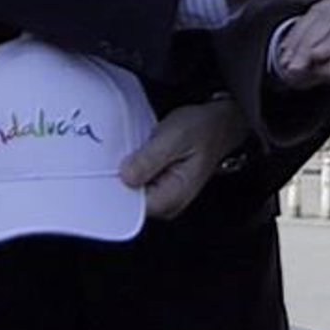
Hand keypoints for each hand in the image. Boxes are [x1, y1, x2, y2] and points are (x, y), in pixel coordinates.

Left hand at [118, 96, 243, 220]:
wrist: (220, 123)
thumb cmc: (203, 129)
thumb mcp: (175, 136)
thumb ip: (150, 158)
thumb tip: (125, 176)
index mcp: (171, 199)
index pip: (130, 206)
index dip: (116, 185)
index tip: (110, 166)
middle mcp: (166, 204)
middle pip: (128, 199)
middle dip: (119, 176)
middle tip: (124, 151)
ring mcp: (162, 196)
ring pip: (130, 188)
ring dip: (126, 169)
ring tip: (134, 148)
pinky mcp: (158, 186)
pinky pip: (136, 180)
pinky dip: (132, 165)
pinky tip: (137, 151)